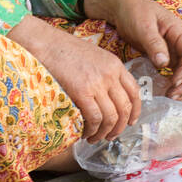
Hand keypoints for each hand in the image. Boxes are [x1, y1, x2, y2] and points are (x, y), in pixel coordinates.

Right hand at [9, 15, 141, 143]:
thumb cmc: (66, 50)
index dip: (134, 111)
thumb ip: (106, 73)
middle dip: (119, 127)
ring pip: (111, 117)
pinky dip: (92, 130)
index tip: (130, 122)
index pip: (134, 92)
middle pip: (124, 108)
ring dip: (104, 132)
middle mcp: (110, 74)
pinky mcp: (82, 92)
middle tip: (111, 136)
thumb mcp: (95, 57)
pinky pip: (94, 118)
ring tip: (95, 137)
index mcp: (115, 64)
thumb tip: (109, 98)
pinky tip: (85, 133)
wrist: (47, 44)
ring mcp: (97, 83)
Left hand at [83, 0, 181, 99]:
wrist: (121, 5)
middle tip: (174, 96)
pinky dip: (171, 81)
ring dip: (181, 84)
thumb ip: (154, 44)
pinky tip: (165, 92)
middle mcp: (179, 41)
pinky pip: (172, 70)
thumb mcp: (143, 26)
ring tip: (172, 98)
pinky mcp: (162, 54)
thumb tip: (164, 64)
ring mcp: (172, 48)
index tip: (175, 82)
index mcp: (179, 31)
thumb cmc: (134, 10)